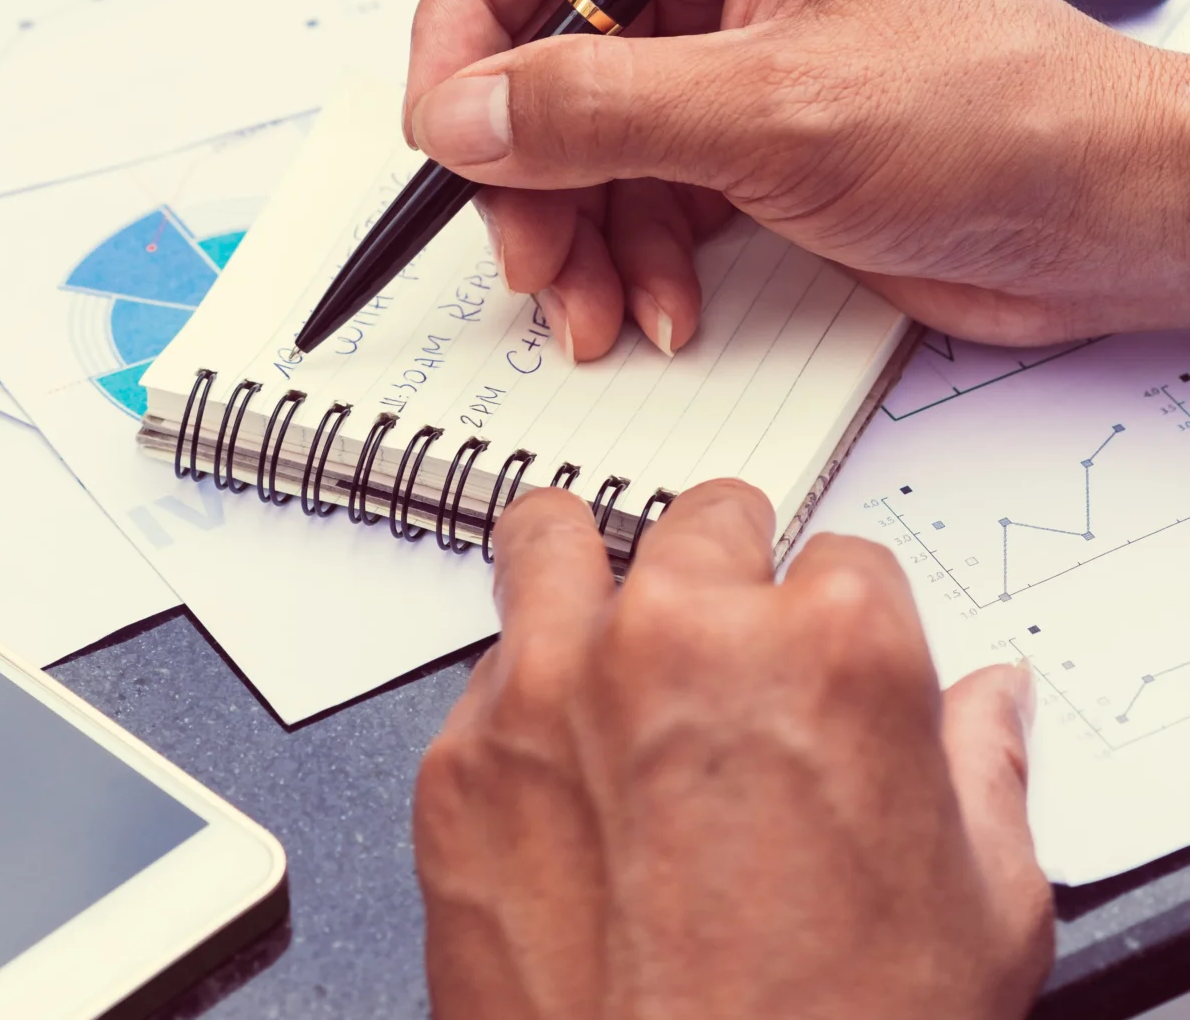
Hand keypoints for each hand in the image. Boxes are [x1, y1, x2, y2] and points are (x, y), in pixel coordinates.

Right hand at [405, 0, 1189, 358]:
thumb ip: (600, 108)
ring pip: (576, 119)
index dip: (466, 22)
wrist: (1115, 221)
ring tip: (590, 302)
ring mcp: (729, 30)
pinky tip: (654, 303)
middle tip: (519, 245)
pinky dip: (627, 249)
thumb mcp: (777, 112)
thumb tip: (461, 112)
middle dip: (524, 155)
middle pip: (541, 30)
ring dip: (570, 222)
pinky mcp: (744, 117)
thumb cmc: (1004, 117)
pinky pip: (631, 176)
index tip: (441, 125)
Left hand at [415, 481, 1050, 1019]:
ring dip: (592, 584)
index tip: (831, 677)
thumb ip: (981, 774)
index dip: (843, 626)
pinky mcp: (459, 765)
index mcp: (830, 652)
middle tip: (731, 674)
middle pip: (704, 526)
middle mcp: (682, 639)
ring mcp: (555, 692)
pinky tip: (562, 779)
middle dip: (727, 589)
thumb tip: (984, 711)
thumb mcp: (980, 918)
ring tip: (612, 649)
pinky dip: (520, 708)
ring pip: (555, 540)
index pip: (844, 557)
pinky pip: (484, 676)